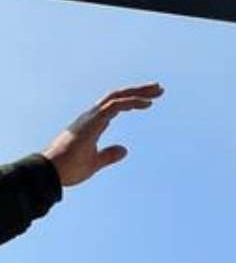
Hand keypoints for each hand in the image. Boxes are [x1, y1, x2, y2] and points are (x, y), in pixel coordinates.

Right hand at [42, 83, 162, 186]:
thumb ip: (108, 155)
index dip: (131, 101)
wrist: (50, 173)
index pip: (115, 106)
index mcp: (92, 124)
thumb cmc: (67, 169)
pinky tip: (146, 103)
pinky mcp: (91, 123)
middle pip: (117, 97)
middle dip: (138, 91)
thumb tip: (124, 150)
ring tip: (157, 90)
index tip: (149, 101)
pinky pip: (114, 106)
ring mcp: (90, 118)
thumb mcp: (94, 162)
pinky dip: (131, 102)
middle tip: (159, 89)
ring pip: (116, 97)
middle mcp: (91, 117)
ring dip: (137, 92)